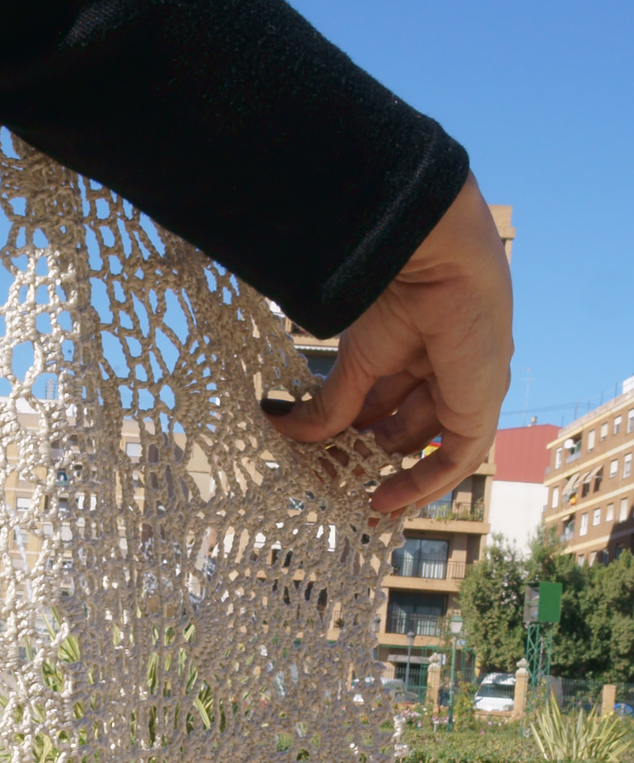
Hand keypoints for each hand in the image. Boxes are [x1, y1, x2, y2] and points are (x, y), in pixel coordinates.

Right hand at [263, 172, 512, 512]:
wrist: (431, 262)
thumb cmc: (395, 292)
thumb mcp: (355, 361)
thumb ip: (328, 405)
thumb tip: (282, 428)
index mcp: (419, 344)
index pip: (389, 398)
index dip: (358, 428)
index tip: (327, 455)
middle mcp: (449, 367)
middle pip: (407, 421)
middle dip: (371, 450)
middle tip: (333, 476)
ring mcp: (468, 387)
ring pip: (429, 442)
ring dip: (392, 470)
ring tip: (355, 496)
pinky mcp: (479, 406)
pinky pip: (457, 458)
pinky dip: (423, 484)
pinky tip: (387, 501)